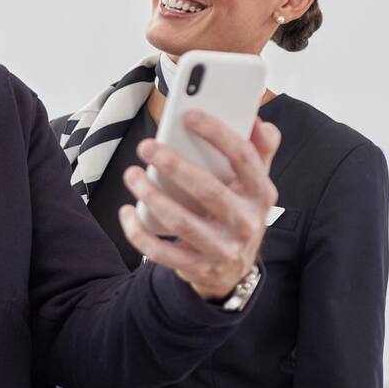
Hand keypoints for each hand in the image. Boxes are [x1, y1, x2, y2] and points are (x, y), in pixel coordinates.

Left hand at [120, 112, 280, 300]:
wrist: (233, 271)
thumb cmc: (238, 214)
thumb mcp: (255, 186)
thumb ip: (259, 152)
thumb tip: (259, 121)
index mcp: (261, 194)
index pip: (244, 158)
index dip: (217, 133)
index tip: (189, 115)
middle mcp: (246, 222)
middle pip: (208, 190)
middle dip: (174, 166)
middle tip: (147, 147)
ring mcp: (222, 249)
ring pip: (181, 222)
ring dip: (152, 196)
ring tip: (132, 175)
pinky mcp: (197, 268)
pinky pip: (162, 252)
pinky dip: (139, 233)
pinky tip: (127, 212)